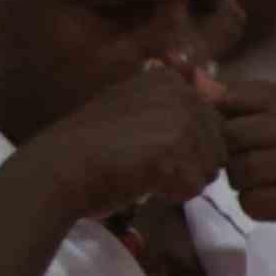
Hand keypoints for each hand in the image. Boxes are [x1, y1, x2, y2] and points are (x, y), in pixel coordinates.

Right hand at [15, 58, 227, 219]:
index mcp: (170, 81)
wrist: (58, 168)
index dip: (184, 149)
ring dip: (180, 181)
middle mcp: (180, 93)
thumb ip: (175, 103)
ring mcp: (179, 119)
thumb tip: (215, 84)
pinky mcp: (174, 149)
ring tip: (143, 170)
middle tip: (145, 161)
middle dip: (187, 166)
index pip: (213, 128)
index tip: (144, 143)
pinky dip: (171, 194)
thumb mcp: (134, 108)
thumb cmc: (95, 145)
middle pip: (217, 150)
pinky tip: (142, 182)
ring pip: (209, 171)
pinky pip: (194, 188)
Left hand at [218, 76, 275, 259]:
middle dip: (236, 156)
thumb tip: (194, 79)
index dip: (225, 120)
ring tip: (273, 185)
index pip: (230, 98)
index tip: (246, 135)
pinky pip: (250, 202)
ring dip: (246, 185)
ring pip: (236, 171)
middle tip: (263, 166)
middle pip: (228, 137)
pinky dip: (258, 208)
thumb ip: (242, 101)